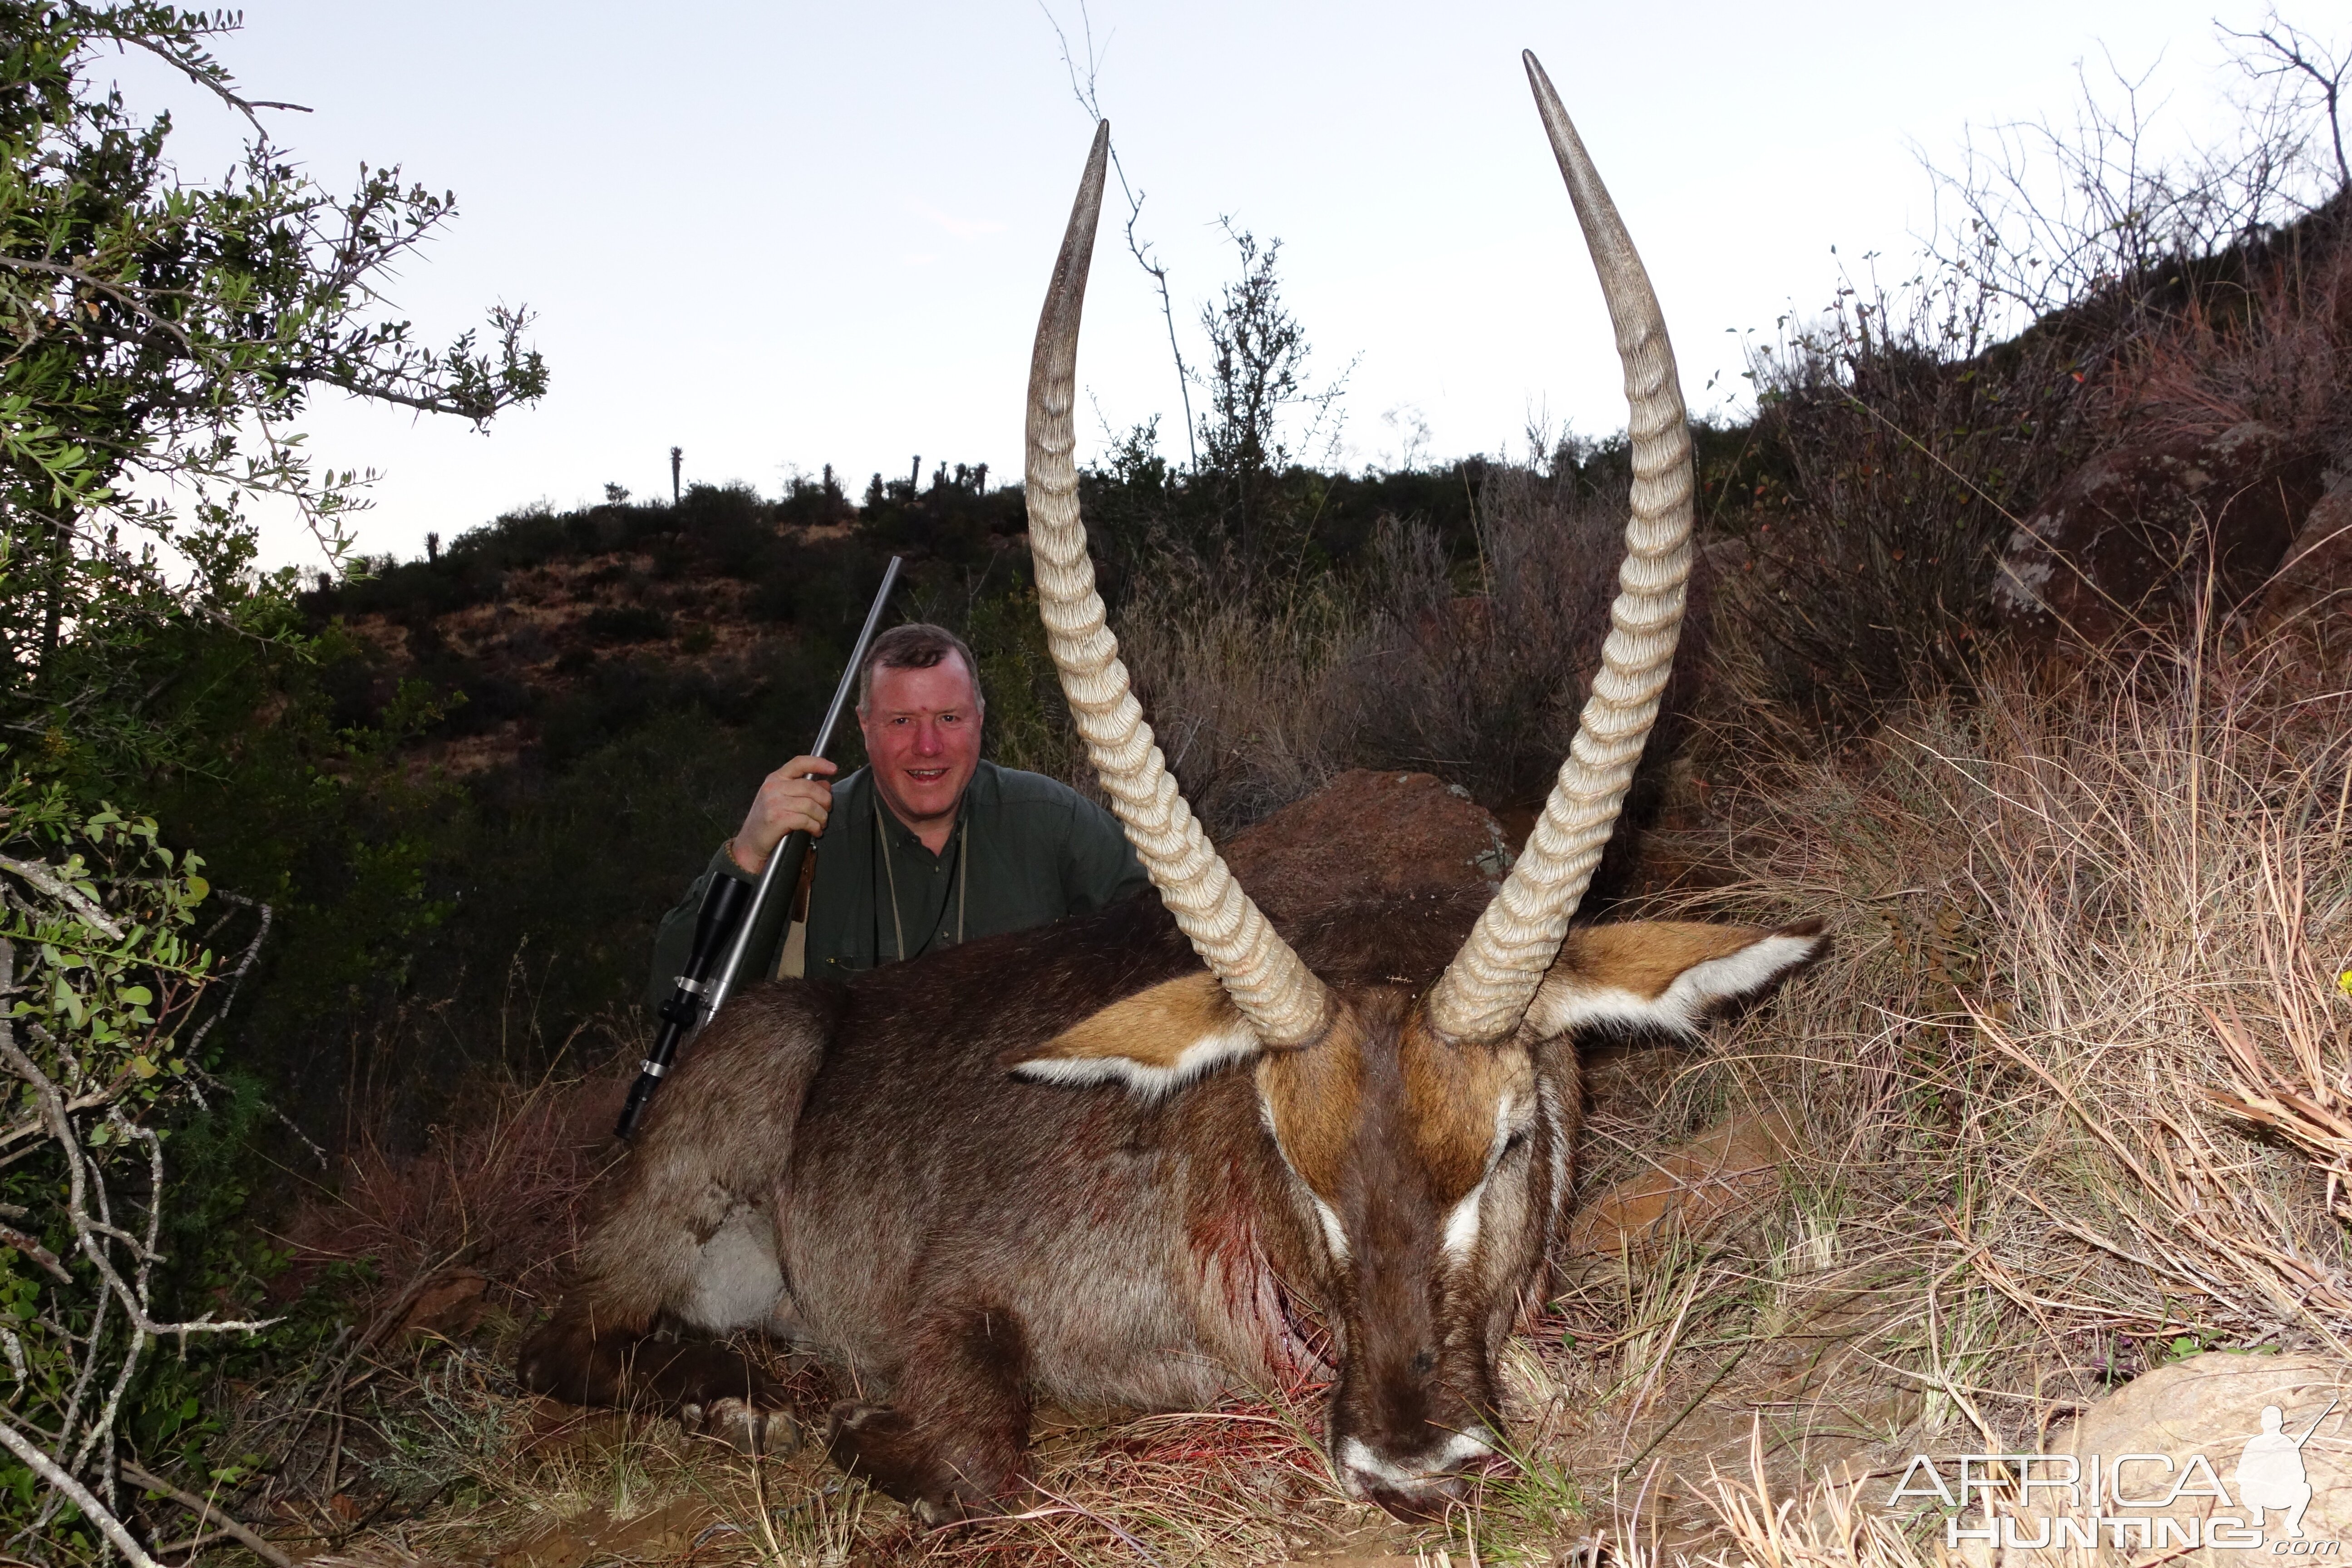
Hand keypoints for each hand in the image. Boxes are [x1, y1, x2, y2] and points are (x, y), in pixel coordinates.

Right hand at [731, 755, 837, 873]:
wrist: (750, 844)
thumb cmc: (768, 821)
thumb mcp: (782, 799)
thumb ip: (803, 789)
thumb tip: (826, 784)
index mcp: (775, 778)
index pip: (799, 763)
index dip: (818, 763)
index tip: (833, 769)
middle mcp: (773, 787)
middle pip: (810, 787)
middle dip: (825, 800)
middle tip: (827, 810)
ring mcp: (774, 802)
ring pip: (810, 805)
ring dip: (822, 817)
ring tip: (821, 823)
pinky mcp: (777, 819)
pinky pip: (805, 820)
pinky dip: (815, 827)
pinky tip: (815, 831)